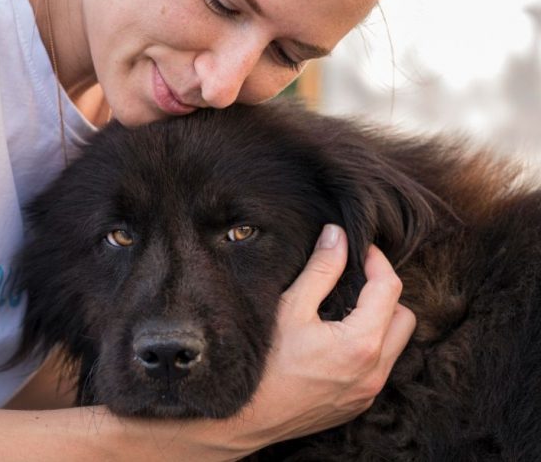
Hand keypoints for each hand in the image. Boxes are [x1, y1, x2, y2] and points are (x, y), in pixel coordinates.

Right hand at [221, 224, 415, 452]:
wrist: (247, 417)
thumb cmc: (264, 362)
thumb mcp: (291, 308)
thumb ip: (321, 269)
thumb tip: (338, 235)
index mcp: (362, 343)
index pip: (389, 288)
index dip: (377, 261)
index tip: (358, 248)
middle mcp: (375, 371)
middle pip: (404, 317)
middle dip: (385, 293)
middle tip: (354, 280)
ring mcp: (368, 392)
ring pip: (395, 345)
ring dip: (380, 322)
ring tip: (345, 309)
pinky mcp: (357, 404)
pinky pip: (379, 368)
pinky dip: (369, 347)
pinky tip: (337, 339)